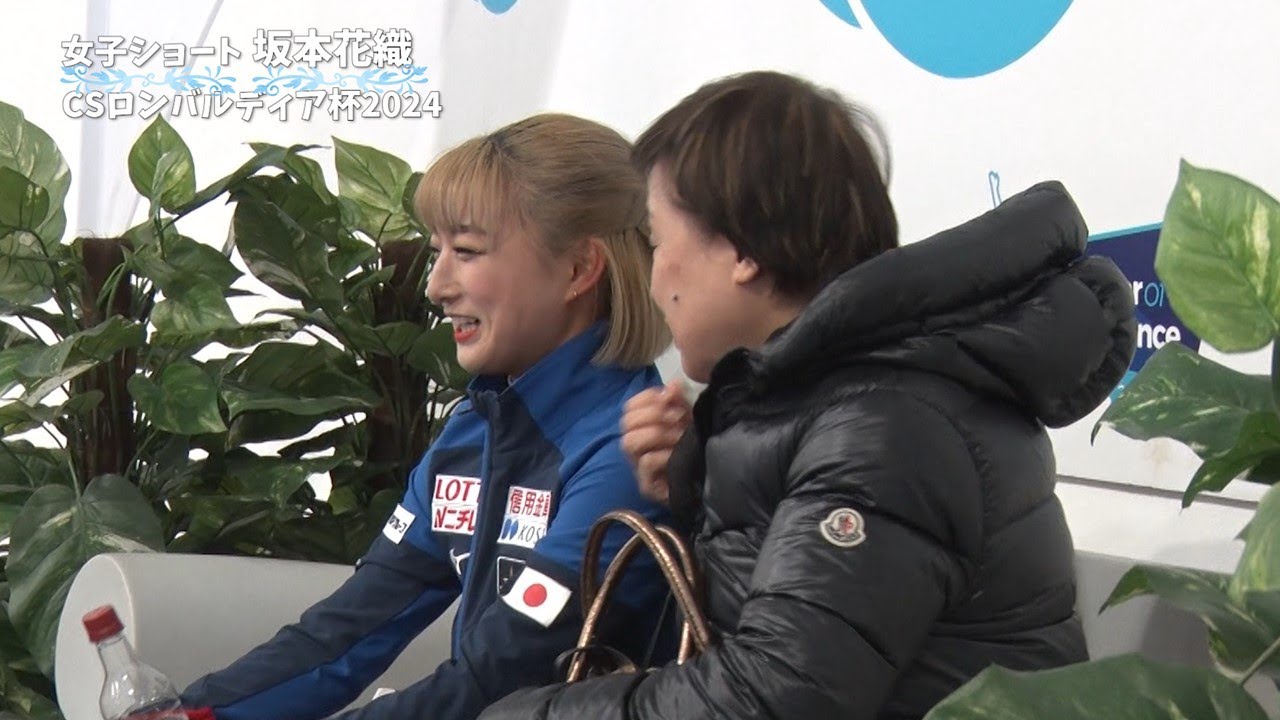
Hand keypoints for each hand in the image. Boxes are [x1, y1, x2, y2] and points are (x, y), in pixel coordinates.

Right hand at [620, 378, 690, 505]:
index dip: (647, 398)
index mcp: (643, 429)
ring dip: (656, 433)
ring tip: (678, 436)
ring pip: (628, 442)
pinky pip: (646, 462)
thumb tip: (673, 384)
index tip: (669, 397)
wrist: (709, 484)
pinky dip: (662, 454)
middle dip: (652, 415)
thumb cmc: (694, 450)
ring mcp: (638, 468)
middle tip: (676, 417)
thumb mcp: (688, 420)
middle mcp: (636, 448)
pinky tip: (677, 455)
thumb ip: (679, 401)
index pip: (629, 407)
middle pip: (626, 422)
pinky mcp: (647, 486)